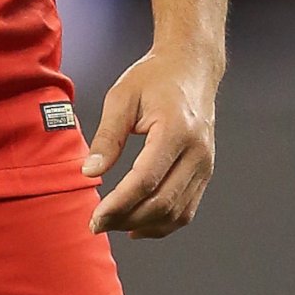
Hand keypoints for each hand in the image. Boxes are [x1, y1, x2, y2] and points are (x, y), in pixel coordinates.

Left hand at [82, 50, 217, 238]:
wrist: (191, 68)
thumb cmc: (155, 78)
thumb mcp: (121, 98)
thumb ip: (106, 137)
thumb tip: (90, 173)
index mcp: (175, 130)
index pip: (146, 180)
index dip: (119, 204)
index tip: (95, 217)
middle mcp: (197, 152)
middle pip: (162, 202)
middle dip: (127, 219)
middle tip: (97, 224)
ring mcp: (205, 164)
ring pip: (176, 212)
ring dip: (143, 225)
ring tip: (113, 223)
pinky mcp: (205, 172)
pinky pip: (186, 210)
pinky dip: (161, 224)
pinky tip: (137, 225)